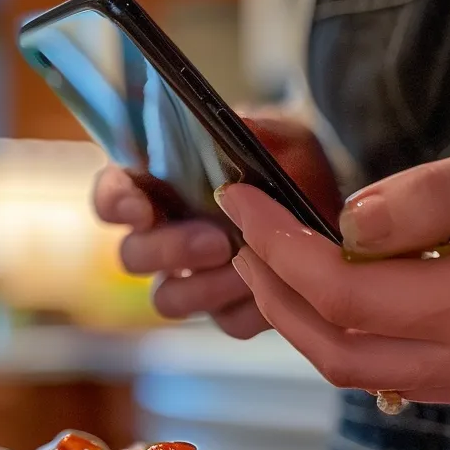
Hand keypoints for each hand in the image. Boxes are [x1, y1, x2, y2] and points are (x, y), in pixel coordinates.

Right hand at [93, 115, 341, 337]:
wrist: (338, 209)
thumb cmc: (295, 166)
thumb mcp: (284, 138)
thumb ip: (259, 132)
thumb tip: (236, 127)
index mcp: (160, 188)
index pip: (112, 195)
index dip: (115, 203)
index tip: (141, 208)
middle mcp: (164, 236)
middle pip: (132, 256)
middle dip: (169, 251)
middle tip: (217, 241)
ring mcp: (192, 279)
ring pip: (168, 299)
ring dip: (206, 287)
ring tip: (251, 267)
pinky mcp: (227, 311)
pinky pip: (225, 321)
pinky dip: (252, 307)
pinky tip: (280, 285)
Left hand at [216, 116, 449, 408]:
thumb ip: (428, 196)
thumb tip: (343, 226)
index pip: (342, 293)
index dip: (277, 249)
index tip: (240, 202)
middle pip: (337, 351)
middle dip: (274, 295)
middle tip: (241, 240)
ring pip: (362, 374)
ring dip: (305, 322)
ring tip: (272, 262)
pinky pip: (398, 375)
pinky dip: (349, 337)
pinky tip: (334, 292)